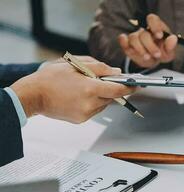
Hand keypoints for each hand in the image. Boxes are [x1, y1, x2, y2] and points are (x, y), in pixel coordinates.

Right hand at [10, 56, 134, 123]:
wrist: (32, 95)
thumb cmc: (50, 78)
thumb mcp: (76, 64)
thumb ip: (100, 68)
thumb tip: (116, 72)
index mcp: (90, 88)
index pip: (118, 89)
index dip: (129, 87)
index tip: (136, 85)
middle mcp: (90, 104)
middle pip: (111, 97)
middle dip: (110, 88)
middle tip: (101, 80)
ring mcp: (85, 114)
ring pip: (103, 103)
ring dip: (100, 95)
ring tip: (84, 87)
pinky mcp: (80, 120)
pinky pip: (94, 110)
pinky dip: (92, 102)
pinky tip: (79, 95)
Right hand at [118, 14, 177, 67]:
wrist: (154, 60)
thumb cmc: (162, 52)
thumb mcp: (169, 52)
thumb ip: (171, 46)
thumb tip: (172, 39)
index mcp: (156, 27)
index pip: (152, 19)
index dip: (155, 26)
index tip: (159, 36)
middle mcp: (144, 30)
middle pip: (143, 34)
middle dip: (150, 46)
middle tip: (157, 55)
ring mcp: (135, 37)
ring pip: (133, 38)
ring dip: (140, 49)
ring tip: (148, 57)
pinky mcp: (128, 45)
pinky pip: (123, 41)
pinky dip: (124, 44)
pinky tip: (131, 50)